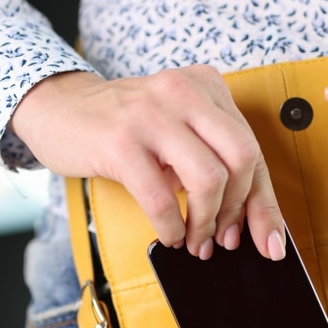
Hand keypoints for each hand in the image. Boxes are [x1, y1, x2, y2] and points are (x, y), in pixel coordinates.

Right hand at [9, 66, 285, 259]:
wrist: (57, 106)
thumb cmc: (124, 127)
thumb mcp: (178, 130)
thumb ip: (214, 160)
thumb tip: (251, 220)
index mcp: (207, 86)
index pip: (252, 149)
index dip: (264, 203)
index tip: (271, 242)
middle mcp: (184, 92)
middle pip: (242, 158)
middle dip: (238, 209)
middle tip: (224, 238)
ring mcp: (151, 113)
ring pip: (208, 178)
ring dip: (205, 222)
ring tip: (195, 239)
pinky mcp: (120, 140)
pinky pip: (161, 196)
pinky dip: (171, 226)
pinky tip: (169, 234)